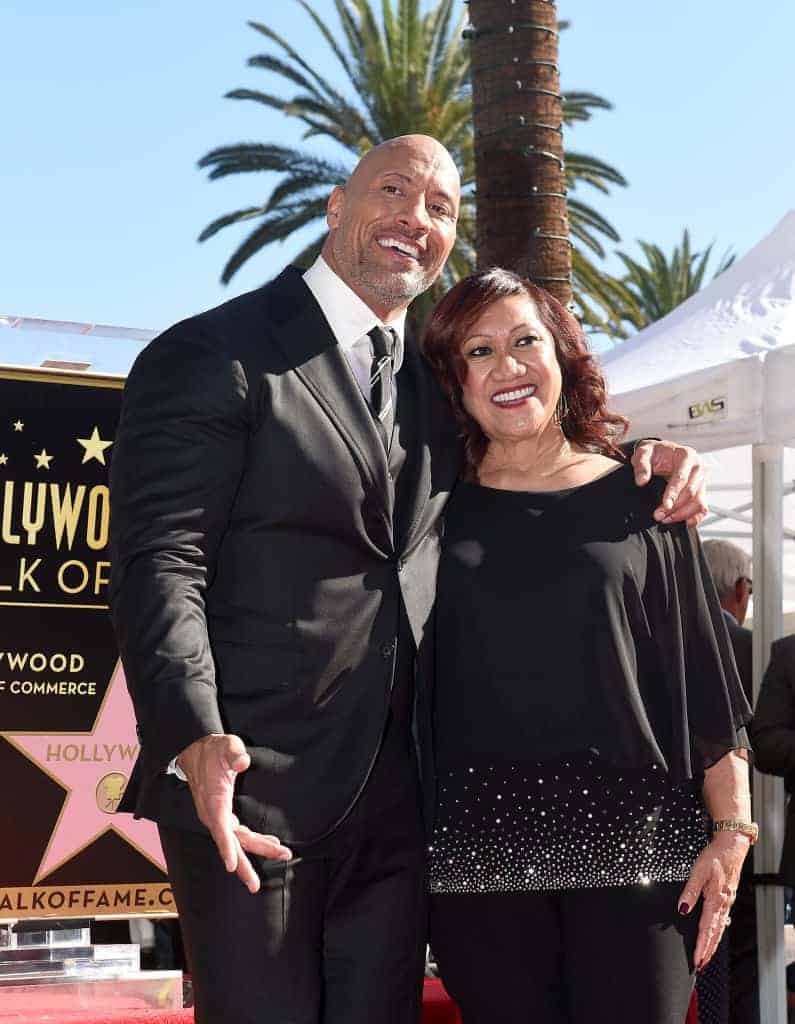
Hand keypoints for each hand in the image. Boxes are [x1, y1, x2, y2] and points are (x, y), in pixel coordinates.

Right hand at [177, 733, 291, 892]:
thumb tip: (243, 762)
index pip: (219, 828)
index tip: (232, 866)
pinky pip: (236, 833)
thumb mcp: (225, 745)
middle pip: (231, 842)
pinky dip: (253, 839)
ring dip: (257, 849)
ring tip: (282, 854)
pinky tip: (269, 841)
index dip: (225, 847)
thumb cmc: (212, 749)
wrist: (194, 750)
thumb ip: (234, 753)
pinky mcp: (221, 814)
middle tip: (261, 879)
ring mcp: (217, 816)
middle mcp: (213, 814)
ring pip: (236, 840)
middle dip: (246, 862)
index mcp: (213, 800)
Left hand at [631, 440, 706, 526]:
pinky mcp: (702, 491)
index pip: (681, 477)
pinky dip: (694, 517)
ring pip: (699, 502)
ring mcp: (702, 480)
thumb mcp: (643, 453)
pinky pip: (703, 507)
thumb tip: (641, 481)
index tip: (664, 506)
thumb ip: (641, 465)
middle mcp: (698, 467)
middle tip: (659, 516)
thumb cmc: (654, 453)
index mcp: (686, 455)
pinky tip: (683, 523)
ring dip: (683, 514)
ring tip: (666, 519)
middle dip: (675, 507)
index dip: (673, 494)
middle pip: (691, 492)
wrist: (662, 453)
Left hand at [677, 833, 749, 969]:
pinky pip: (722, 919)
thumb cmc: (715, 857)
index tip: (697, 960)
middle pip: (715, 933)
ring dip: (713, 943)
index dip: (701, 946)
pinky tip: (715, 934)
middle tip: (701, 965)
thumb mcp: (698, 872)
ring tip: (707, 956)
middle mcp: (723, 904)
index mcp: (716, 900)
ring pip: (719, 928)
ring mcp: (727, 901)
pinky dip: (718, 931)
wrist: (732, 846)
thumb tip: (682, 910)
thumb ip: (690, 892)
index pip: (706, 929)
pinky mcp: (727, 897)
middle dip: (708, 950)